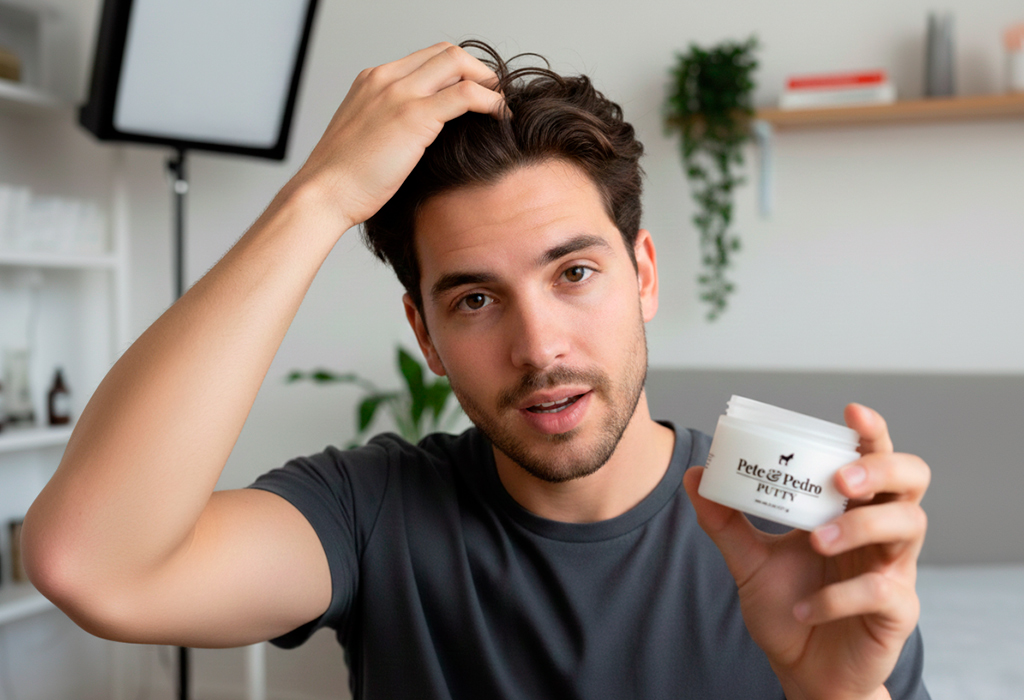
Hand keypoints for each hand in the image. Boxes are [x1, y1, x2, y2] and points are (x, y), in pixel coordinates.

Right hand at [290, 42, 506, 230]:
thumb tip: (424, 136)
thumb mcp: (367, 138)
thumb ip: (391, 125)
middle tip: (494, 96)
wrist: (323, 193)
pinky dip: (491, 101)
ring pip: (458, 63)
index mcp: (372, 81)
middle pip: (446, 52)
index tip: (475, 92)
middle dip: (477, 71)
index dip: (457, 71)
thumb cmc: (343, 179)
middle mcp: (385, 79)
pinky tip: (500, 116)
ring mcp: (399, 94)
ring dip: (487, 81)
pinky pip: (466, 95)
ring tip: (500, 106)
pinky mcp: (414, 116)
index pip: (426, 58)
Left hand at [683, 404, 929, 699]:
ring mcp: (895, 569)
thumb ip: (724, 521)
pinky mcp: (898, 611)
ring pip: (908, 526)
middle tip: (840, 480)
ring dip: (859, 527)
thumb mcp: (748, 561)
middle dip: (881, 469)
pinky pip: (882, 591)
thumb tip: (695, 475)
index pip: (874, 457)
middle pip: (912, 479)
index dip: (872, 432)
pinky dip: (838, 596)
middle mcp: (881, 532)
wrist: (803, 671)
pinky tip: (805, 609)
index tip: (850, 412)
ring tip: (816, 541)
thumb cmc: (789, 607)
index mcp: (850, 509)